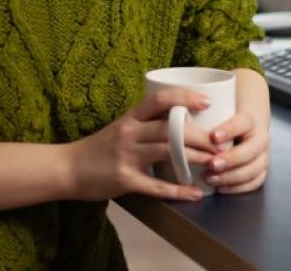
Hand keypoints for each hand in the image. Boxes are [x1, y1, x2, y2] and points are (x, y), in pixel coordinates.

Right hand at [66, 87, 223, 202]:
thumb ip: (145, 124)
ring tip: (215, 163)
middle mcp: (129, 133)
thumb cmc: (99, 147)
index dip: (184, 98)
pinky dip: (178, 190)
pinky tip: (194, 193)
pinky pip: (156, 185)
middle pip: (169, 128)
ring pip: (167, 152)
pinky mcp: (125, 180)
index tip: (207, 102)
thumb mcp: (121, 128)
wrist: (69, 168)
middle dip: (199, 135)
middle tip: (220, 142)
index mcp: (130, 118)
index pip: (159, 100)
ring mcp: (127, 156)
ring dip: (195, 157)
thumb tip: (178, 121)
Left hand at [203, 109, 269, 193]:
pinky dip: (238, 188)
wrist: (247, 128)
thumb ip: (206, 116)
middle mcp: (261, 138)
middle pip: (250, 150)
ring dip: (232, 177)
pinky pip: (254, 183)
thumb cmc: (226, 119)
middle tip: (211, 164)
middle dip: (231, 159)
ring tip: (211, 178)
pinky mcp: (261, 171)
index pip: (243, 122)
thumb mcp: (220, 113)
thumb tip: (184, 118)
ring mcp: (263, 156)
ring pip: (253, 169)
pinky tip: (221, 188)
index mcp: (250, 120)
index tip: (213, 136)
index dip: (229, 130)